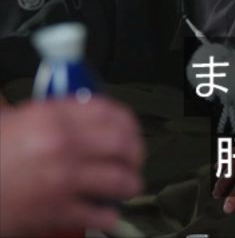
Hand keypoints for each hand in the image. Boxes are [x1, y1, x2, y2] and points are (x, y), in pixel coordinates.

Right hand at [0, 98, 144, 235]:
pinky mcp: (56, 211)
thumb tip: (76, 107)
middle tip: (132, 160)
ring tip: (126, 186)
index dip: (126, 122)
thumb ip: (46, 113)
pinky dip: (107, 215)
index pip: (110, 111)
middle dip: (134, 153)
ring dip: (128, 184)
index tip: (128, 130)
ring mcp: (62, 180)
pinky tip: (104, 213)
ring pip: (120, 180)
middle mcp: (62, 146)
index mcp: (51, 118)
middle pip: (123, 144)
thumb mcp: (9, 122)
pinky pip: (100, 213)